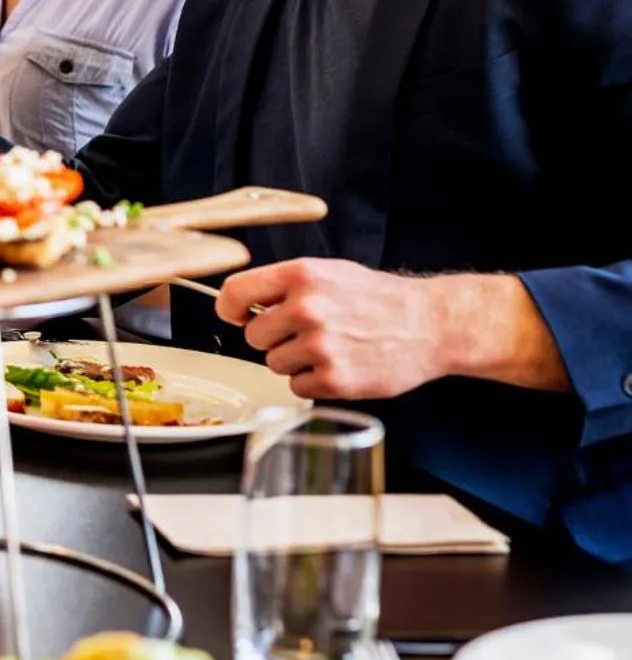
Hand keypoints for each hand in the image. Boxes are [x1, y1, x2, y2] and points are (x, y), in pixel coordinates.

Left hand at [220, 258, 457, 399]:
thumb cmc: (377, 299)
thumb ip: (284, 285)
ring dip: (294, 361)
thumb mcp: (328, 273)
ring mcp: (320, 345)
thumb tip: (240, 303)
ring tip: (328, 348)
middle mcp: (307, 308)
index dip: (230, 309)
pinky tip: (338, 366)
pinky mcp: (335, 379)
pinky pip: (297, 387)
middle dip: (273, 338)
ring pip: (273, 363)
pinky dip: (313, 382)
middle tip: (306, 333)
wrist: (430, 325)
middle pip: (253, 336)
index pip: (235, 292)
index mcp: (301, 276)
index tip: (237, 316)